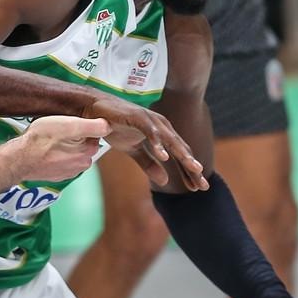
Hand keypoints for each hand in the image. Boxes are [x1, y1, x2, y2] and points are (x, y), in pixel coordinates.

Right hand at [18, 115, 111, 181]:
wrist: (19, 159)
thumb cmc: (41, 140)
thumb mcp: (69, 125)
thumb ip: (92, 126)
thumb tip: (108, 126)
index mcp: (87, 153)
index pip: (94, 135)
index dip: (82, 126)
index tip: (70, 123)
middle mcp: (80, 166)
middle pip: (83, 145)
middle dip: (74, 138)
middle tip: (59, 131)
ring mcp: (67, 173)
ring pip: (72, 154)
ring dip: (65, 147)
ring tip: (50, 140)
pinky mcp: (55, 176)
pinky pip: (61, 162)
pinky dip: (56, 156)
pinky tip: (46, 150)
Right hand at [81, 95, 207, 189]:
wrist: (95, 109)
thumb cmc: (115, 126)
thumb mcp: (133, 150)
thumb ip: (149, 164)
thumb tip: (165, 181)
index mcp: (161, 134)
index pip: (179, 155)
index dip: (188, 172)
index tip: (198, 188)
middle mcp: (160, 126)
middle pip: (180, 149)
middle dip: (192, 167)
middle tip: (203, 185)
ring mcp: (150, 120)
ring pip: (170, 140)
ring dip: (182, 155)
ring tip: (194, 169)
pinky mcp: (138, 117)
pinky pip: (150, 131)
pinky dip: (157, 142)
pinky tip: (164, 156)